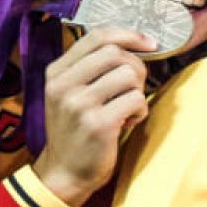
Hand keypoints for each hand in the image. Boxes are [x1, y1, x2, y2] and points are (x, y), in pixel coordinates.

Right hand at [31, 27, 152, 206]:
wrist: (66, 172)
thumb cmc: (77, 129)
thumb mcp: (71, 93)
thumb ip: (92, 67)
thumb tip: (135, 42)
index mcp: (56, 72)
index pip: (97, 36)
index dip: (129, 35)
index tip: (149, 43)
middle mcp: (63, 85)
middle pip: (117, 53)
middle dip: (137, 68)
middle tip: (133, 88)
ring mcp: (78, 104)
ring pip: (130, 75)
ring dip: (139, 91)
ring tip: (126, 108)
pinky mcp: (98, 124)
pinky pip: (137, 100)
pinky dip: (141, 110)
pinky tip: (128, 122)